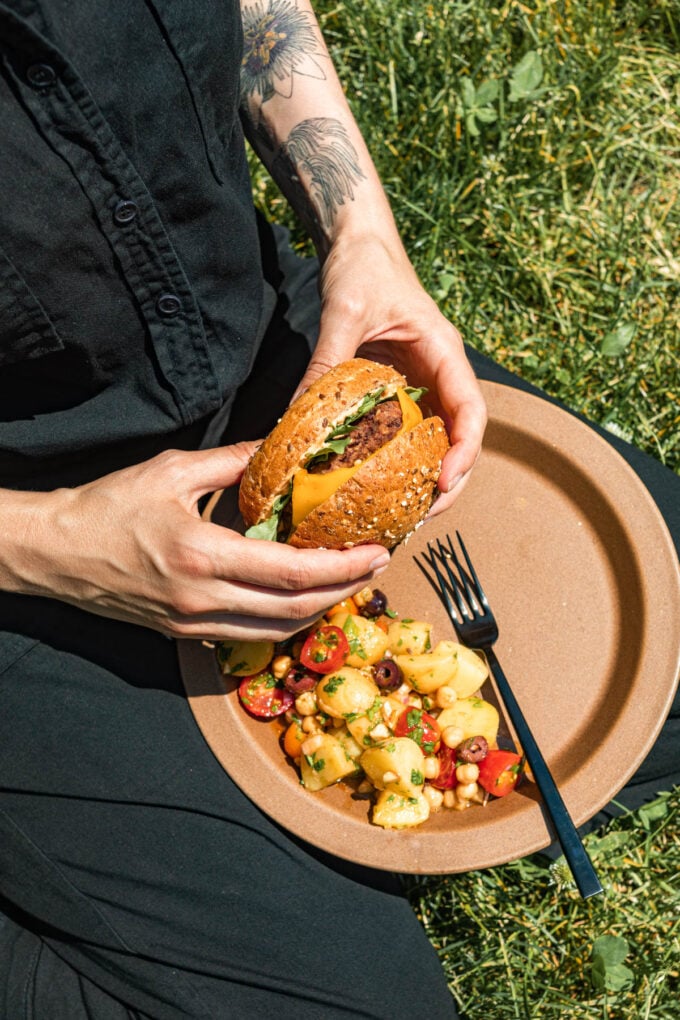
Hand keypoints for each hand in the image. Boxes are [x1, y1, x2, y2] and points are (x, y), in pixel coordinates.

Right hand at [12, 445, 390, 641]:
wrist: (56, 552)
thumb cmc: (108, 507)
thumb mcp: (172, 470)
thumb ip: (234, 461)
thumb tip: (280, 447)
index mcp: (202, 556)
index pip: (291, 574)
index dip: (341, 567)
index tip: (375, 551)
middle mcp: (202, 599)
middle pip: (294, 611)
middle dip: (345, 591)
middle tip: (377, 566)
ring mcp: (193, 623)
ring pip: (277, 632)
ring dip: (320, 610)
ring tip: (349, 581)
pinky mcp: (185, 633)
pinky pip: (250, 634)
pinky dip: (285, 619)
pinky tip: (302, 598)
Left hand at [296, 233, 486, 513]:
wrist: (358, 243)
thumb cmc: (362, 266)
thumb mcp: (344, 312)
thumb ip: (328, 362)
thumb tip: (297, 417)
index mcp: (444, 352)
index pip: (472, 410)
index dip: (465, 452)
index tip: (444, 483)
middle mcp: (441, 372)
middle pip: (460, 438)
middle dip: (448, 482)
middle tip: (421, 519)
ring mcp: (423, 383)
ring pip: (438, 441)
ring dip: (426, 478)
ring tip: (402, 516)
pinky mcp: (401, 388)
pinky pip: (408, 431)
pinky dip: (400, 461)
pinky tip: (377, 485)